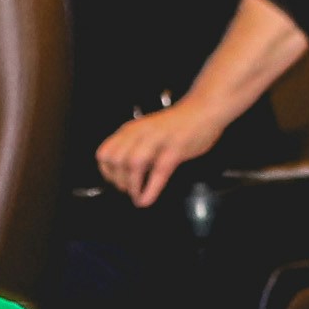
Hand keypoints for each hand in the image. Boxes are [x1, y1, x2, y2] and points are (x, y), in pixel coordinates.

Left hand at [96, 94, 230, 201]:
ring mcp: (159, 139)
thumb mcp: (147, 132)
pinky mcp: (176, 148)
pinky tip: (148, 199)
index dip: (107, 173)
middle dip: (118, 181)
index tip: (115, 182)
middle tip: (128, 190)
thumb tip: (122, 174)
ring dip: (132, 186)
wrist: (204, 109)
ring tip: (137, 196)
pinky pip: (159, 171)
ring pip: (133, 164)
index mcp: (131, 130)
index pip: (104, 153)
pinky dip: (150, 190)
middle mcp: (141, 133)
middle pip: (116, 160)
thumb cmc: (177, 125)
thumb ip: (134, 147)